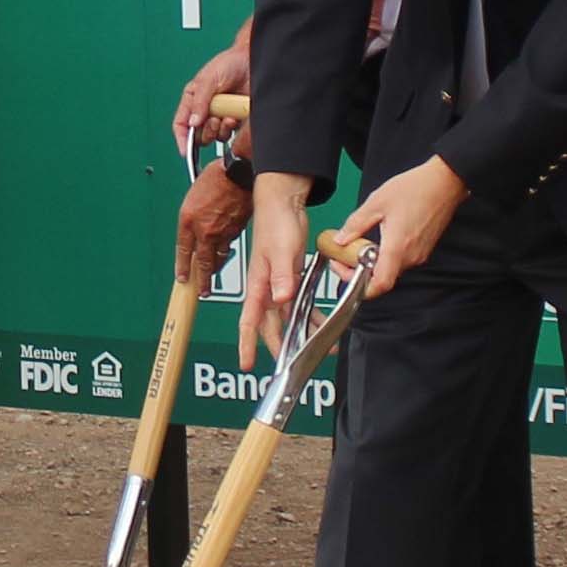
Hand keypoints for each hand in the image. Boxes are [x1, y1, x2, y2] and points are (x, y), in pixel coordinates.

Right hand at [173, 40, 250, 152]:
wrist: (252, 61)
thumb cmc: (228, 64)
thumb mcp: (208, 79)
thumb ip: (199, 102)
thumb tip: (193, 123)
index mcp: (192, 100)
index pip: (181, 124)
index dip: (181, 139)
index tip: (185, 151)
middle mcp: (205, 111)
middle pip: (198, 135)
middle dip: (205, 132)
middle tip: (213, 120)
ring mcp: (220, 116)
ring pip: (214, 137)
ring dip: (219, 130)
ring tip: (226, 117)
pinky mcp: (235, 120)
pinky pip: (231, 134)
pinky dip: (232, 128)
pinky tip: (234, 116)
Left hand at [174, 161, 248, 289]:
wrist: (238, 172)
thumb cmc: (216, 177)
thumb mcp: (194, 195)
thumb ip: (192, 216)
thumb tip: (193, 229)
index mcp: (188, 220)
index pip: (182, 251)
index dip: (182, 267)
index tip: (182, 278)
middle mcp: (204, 229)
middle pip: (202, 263)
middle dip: (202, 280)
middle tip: (202, 290)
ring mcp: (222, 232)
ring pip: (218, 257)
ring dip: (216, 268)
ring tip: (214, 275)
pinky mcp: (237, 231)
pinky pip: (231, 244)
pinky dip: (227, 249)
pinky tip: (227, 251)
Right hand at [238, 176, 313, 365]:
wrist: (283, 202)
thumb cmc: (276, 222)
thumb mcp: (280, 250)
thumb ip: (281, 276)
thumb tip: (281, 299)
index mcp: (258, 284)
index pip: (249, 320)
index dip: (246, 344)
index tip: (246, 363)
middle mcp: (266, 288)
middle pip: (270, 325)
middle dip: (279, 346)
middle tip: (290, 365)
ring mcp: (278, 283)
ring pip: (287, 317)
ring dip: (300, 332)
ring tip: (320, 346)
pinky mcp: (290, 276)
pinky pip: (299, 303)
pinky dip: (309, 314)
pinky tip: (321, 321)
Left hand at [339, 156, 464, 295]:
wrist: (445, 181)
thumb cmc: (416, 188)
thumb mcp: (376, 203)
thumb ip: (356, 224)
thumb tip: (340, 240)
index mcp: (397, 248)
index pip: (379, 285)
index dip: (357, 284)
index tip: (343, 268)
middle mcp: (410, 257)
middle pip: (381, 277)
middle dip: (359, 268)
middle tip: (346, 252)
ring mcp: (419, 254)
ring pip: (390, 268)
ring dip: (373, 260)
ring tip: (363, 240)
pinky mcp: (424, 249)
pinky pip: (401, 259)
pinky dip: (387, 254)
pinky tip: (382, 235)